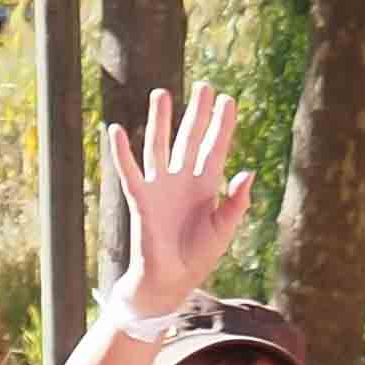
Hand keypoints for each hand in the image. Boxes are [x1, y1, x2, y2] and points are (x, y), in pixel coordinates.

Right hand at [104, 85, 249, 311]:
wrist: (172, 278)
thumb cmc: (200, 256)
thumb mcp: (225, 228)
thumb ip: (237, 201)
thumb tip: (248, 172)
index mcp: (207, 185)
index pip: (216, 146)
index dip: (223, 123)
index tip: (229, 99)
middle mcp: (183, 179)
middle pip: (190, 137)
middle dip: (197, 112)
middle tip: (204, 86)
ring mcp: (160, 186)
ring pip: (159, 145)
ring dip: (161, 120)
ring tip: (162, 93)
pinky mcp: (141, 198)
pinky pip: (129, 170)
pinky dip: (121, 151)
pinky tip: (116, 130)